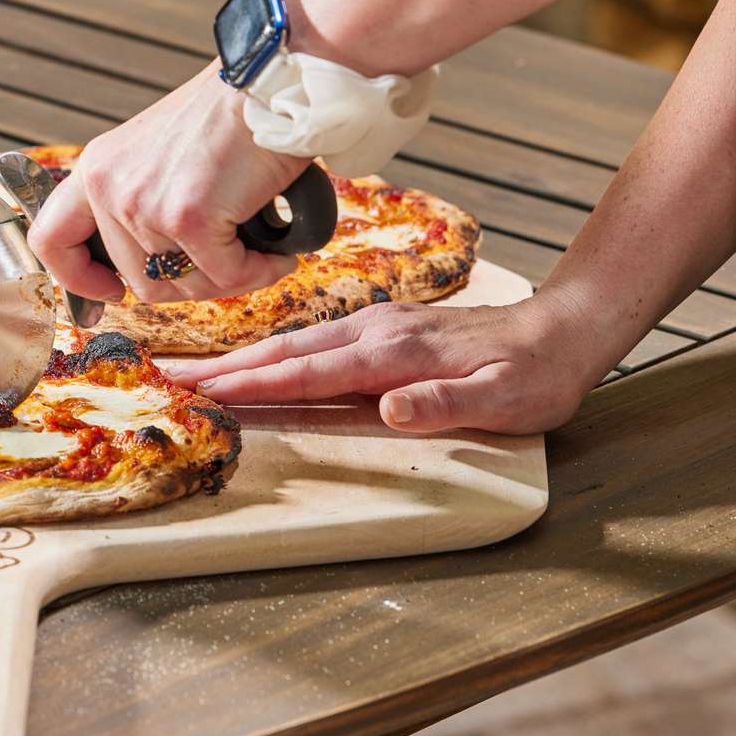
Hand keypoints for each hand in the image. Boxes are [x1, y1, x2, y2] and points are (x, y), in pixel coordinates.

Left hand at [28, 64, 306, 303]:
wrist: (269, 83)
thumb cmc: (227, 116)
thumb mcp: (156, 154)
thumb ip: (139, 200)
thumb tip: (156, 263)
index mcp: (96, 170)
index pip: (51, 240)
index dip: (76, 278)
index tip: (109, 291)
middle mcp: (109, 187)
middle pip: (140, 280)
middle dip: (191, 282)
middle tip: (229, 262)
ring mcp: (144, 205)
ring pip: (185, 284)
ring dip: (230, 277)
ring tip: (258, 251)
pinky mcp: (189, 217)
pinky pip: (226, 276)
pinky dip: (258, 271)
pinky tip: (277, 252)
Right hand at [163, 294, 603, 433]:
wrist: (563, 330)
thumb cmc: (535, 375)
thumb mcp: (504, 399)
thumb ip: (444, 403)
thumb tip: (391, 410)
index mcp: (393, 354)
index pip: (308, 374)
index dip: (254, 387)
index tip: (206, 395)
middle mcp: (375, 332)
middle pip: (285, 354)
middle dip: (226, 369)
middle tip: (172, 381)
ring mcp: (376, 326)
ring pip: (294, 344)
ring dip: (243, 360)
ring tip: (198, 374)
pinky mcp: (382, 328)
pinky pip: (314, 342)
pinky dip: (275, 353)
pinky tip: (259, 362)